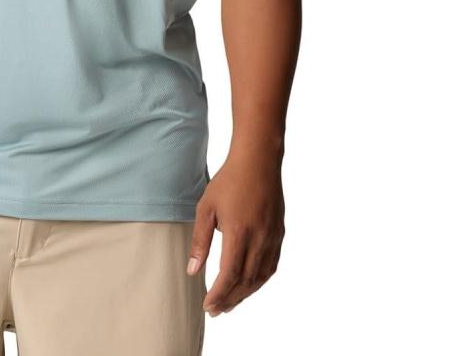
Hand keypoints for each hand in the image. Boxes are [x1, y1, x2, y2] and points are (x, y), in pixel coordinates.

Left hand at [186, 147, 284, 316]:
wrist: (258, 161)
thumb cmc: (228, 181)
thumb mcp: (206, 207)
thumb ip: (200, 240)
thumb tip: (193, 271)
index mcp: (239, 232)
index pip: (229, 275)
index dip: (218, 294)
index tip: (207, 306)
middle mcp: (259, 239)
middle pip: (245, 281)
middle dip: (230, 299)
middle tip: (215, 310)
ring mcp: (272, 237)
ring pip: (260, 277)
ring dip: (245, 294)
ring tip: (229, 303)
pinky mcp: (279, 234)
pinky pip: (271, 266)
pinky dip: (259, 280)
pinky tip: (249, 284)